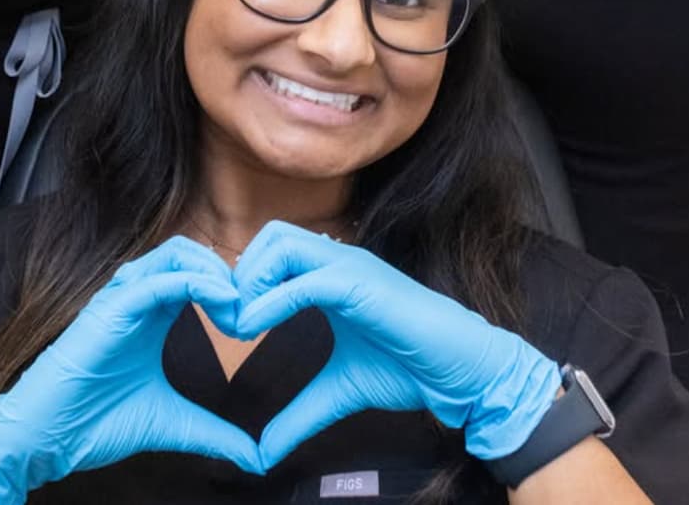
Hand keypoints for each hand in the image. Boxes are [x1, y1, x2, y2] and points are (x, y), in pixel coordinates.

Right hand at [0, 239, 260, 504]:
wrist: (43, 439)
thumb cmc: (93, 422)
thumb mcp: (170, 422)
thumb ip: (212, 431)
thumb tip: (255, 457)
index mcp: (150, 311)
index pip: (197, 271)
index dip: (231, 286)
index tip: (256, 320)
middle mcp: (135, 295)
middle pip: (191, 252)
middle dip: (229, 273)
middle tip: (252, 312)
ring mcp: (120, 297)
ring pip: (176, 253)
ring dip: (215, 272)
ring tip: (239, 308)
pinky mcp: (109, 308)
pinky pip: (157, 279)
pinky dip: (194, 282)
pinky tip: (221, 302)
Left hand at [232, 222, 561, 469]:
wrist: (461, 371)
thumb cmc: (409, 368)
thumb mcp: (340, 391)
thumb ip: (300, 413)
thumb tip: (261, 452)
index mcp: (333, 274)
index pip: (275, 251)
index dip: (245, 280)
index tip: (227, 321)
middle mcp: (340, 259)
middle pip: (272, 236)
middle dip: (241, 272)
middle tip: (227, 319)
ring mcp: (352, 266)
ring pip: (284, 243)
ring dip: (252, 279)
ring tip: (239, 323)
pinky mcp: (363, 284)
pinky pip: (307, 279)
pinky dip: (272, 299)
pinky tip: (254, 327)